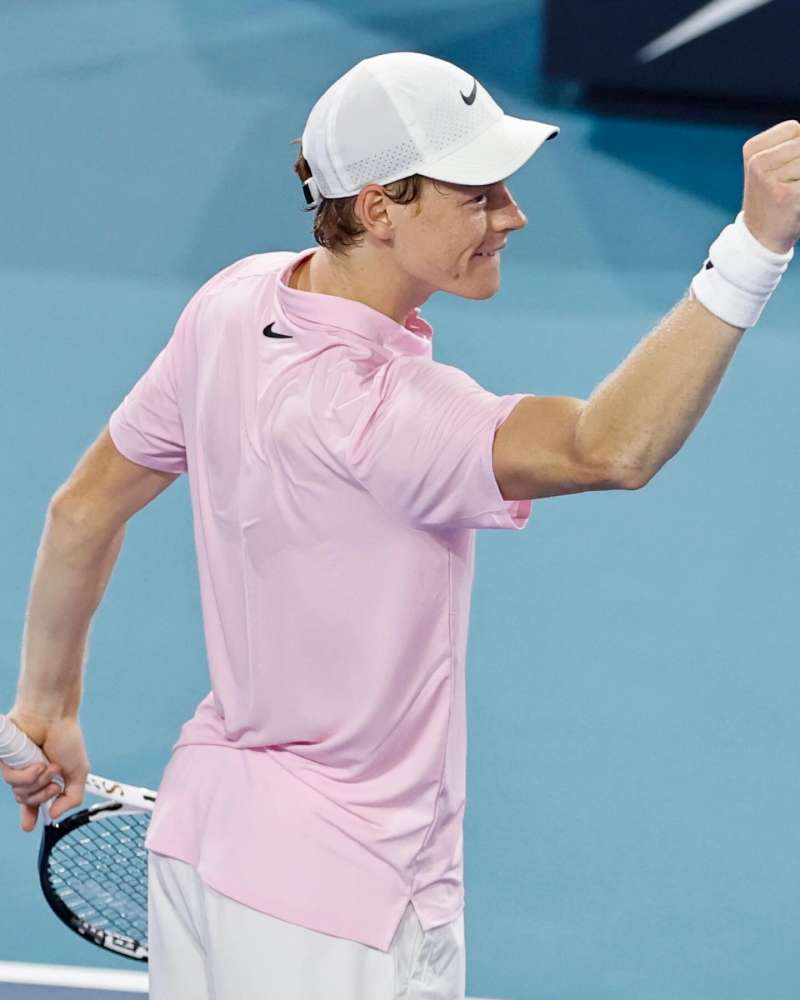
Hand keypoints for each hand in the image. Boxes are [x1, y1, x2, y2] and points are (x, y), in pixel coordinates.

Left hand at [0, 708, 89, 831]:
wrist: (53, 716)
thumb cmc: (66, 738)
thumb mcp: (78, 771)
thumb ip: (73, 796)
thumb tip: (54, 815)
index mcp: (44, 777)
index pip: (33, 801)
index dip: (30, 815)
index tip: (28, 827)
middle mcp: (28, 774)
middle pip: (28, 802)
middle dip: (43, 796)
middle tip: (54, 782)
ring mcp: (17, 767)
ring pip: (20, 794)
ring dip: (38, 782)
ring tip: (47, 765)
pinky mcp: (5, 762)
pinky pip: (12, 781)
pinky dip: (27, 775)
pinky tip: (37, 763)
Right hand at [741, 119, 799, 254]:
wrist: (760, 239)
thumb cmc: (774, 199)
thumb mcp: (774, 166)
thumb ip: (794, 146)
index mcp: (752, 149)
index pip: (794, 129)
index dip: (799, 149)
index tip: (786, 171)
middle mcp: (756, 162)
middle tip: (790, 186)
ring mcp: (768, 178)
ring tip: (792, 195)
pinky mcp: (785, 194)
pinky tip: (795, 204)